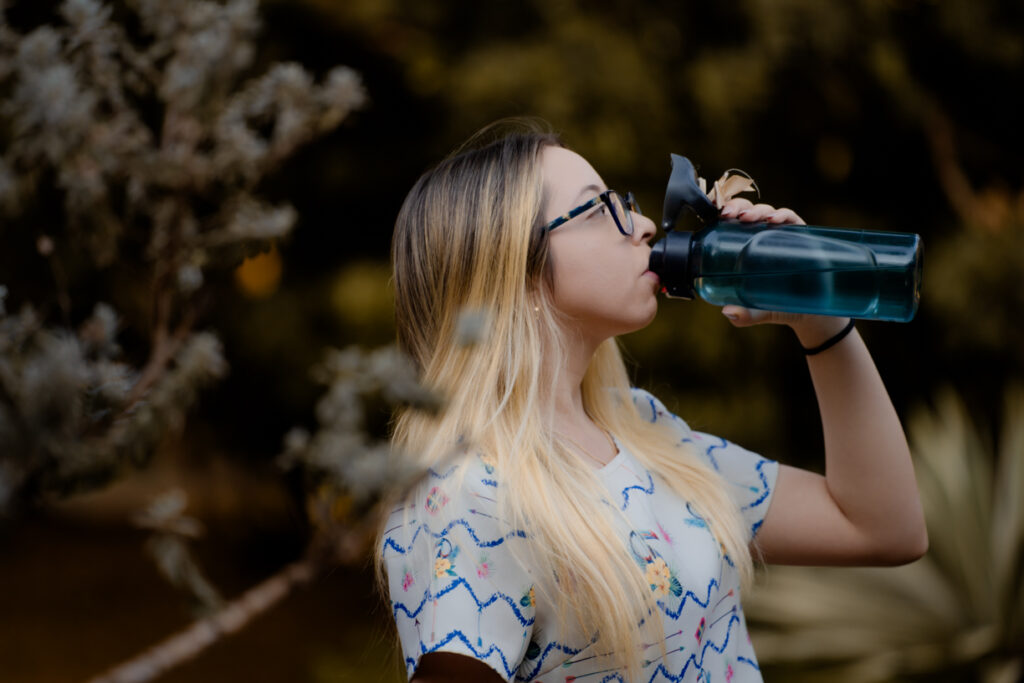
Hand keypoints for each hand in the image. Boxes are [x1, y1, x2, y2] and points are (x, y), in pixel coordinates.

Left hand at [717, 198, 849, 344]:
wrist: (814, 312)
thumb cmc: (781, 306)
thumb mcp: (760, 312)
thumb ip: (745, 315)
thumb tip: (728, 312)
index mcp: (745, 249)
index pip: (730, 225)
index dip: (722, 215)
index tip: (714, 217)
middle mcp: (762, 237)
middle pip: (746, 213)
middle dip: (736, 207)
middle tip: (729, 214)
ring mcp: (782, 235)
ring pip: (767, 212)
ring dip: (756, 210)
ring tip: (747, 217)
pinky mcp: (802, 236)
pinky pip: (792, 219)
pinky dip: (783, 215)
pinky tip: (774, 219)